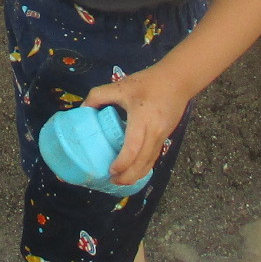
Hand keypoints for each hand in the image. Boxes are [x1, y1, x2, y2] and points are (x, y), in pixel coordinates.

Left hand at [84, 64, 189, 188]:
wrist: (178, 80)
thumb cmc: (148, 82)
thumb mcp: (121, 85)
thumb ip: (99, 95)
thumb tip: (82, 109)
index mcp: (142, 119)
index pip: (133, 148)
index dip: (122, 163)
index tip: (110, 170)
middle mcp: (154, 132)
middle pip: (142, 162)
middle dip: (128, 177)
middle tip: (112, 181)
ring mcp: (162, 137)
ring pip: (150, 163)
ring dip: (136, 175)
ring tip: (121, 180)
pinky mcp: (166, 137)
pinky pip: (154, 157)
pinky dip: (144, 167)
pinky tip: (134, 170)